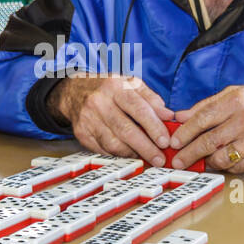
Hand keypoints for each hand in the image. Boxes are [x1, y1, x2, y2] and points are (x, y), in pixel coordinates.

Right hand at [48, 75, 174, 165]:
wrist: (74, 91)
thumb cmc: (108, 89)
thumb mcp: (130, 84)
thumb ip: (151, 99)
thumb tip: (168, 116)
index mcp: (114, 87)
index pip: (138, 108)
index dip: (153, 126)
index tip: (165, 141)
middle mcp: (99, 102)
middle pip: (125, 130)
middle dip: (146, 147)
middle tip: (159, 158)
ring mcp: (88, 119)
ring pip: (113, 144)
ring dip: (133, 154)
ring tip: (147, 158)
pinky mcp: (82, 134)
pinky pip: (103, 150)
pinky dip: (119, 155)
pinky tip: (130, 155)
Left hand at [169, 84, 243, 171]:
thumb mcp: (237, 93)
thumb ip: (207, 105)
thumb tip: (180, 116)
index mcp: (237, 100)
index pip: (202, 118)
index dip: (184, 132)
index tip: (172, 141)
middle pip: (209, 141)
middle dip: (189, 153)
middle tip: (177, 160)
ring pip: (221, 158)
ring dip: (206, 162)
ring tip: (198, 161)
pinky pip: (236, 166)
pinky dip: (225, 166)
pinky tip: (220, 161)